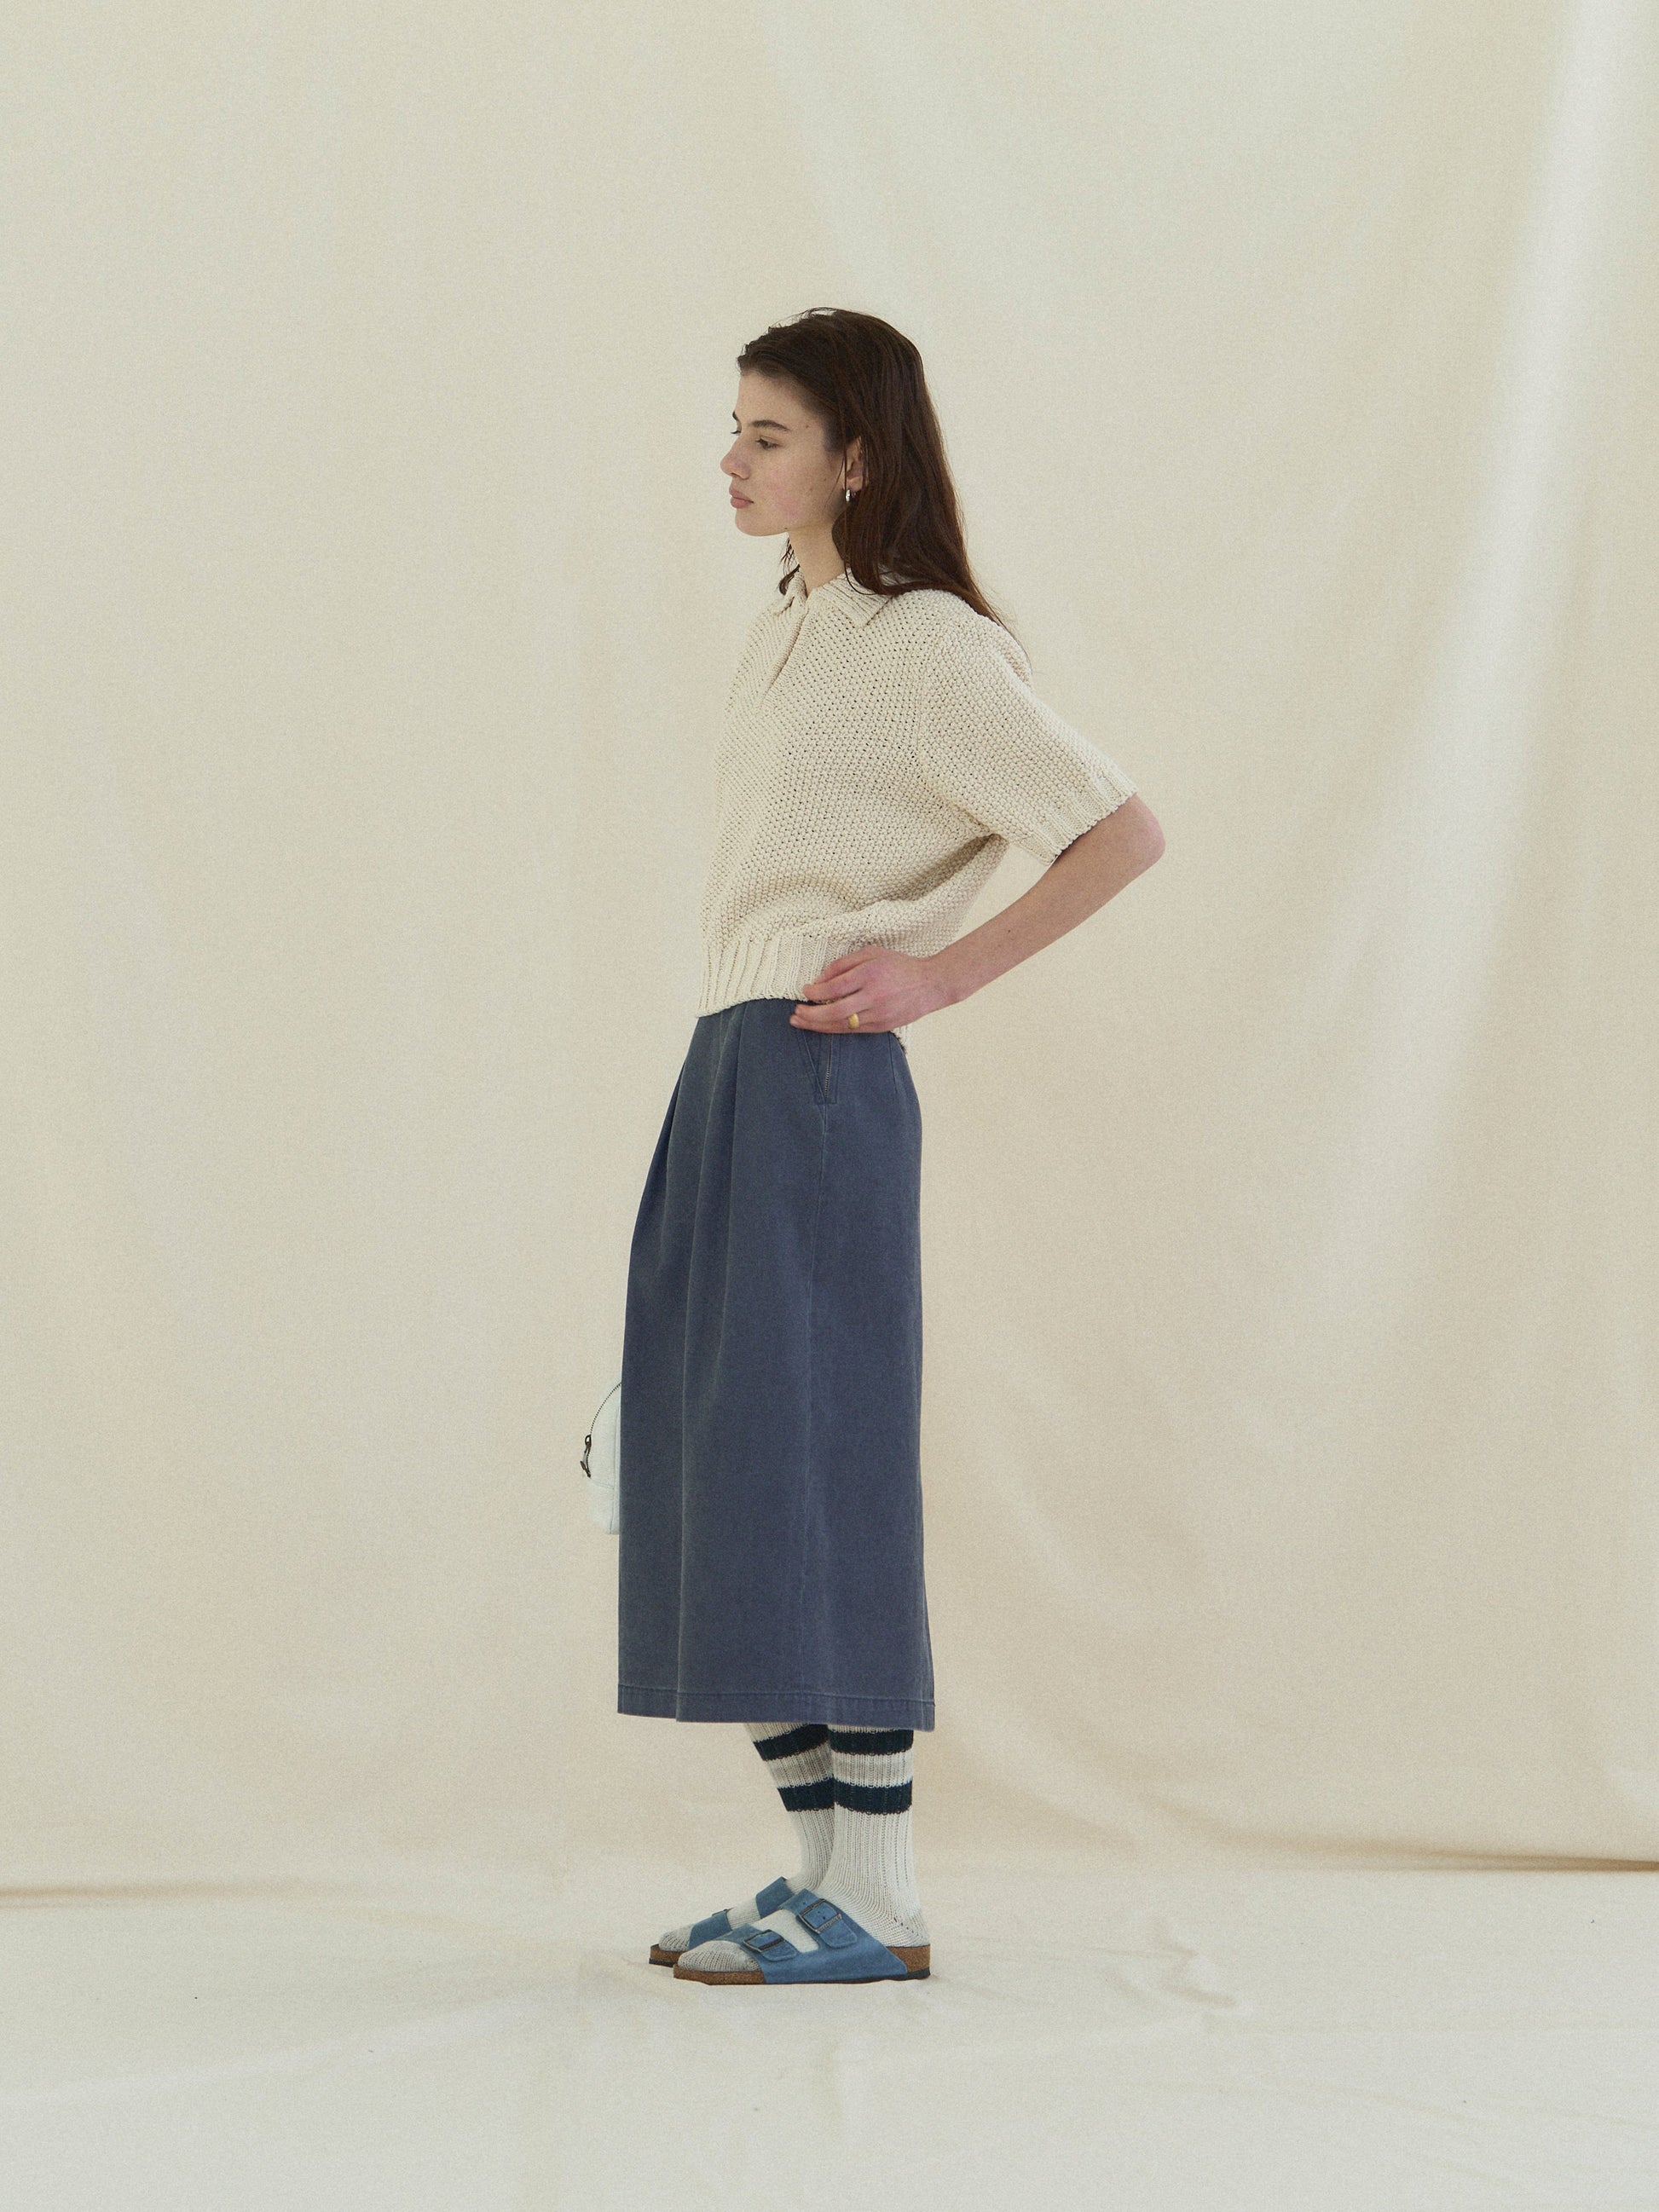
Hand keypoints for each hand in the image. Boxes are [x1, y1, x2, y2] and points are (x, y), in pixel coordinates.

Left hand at [789, 946, 953, 1033]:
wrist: (930, 985)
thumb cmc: (898, 965)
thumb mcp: (871, 954)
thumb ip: (843, 964)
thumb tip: (819, 979)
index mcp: (869, 975)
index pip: (834, 988)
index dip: (814, 992)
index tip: (804, 990)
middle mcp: (873, 997)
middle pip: (834, 1012)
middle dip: (810, 1015)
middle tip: (795, 1013)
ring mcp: (878, 1015)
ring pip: (841, 1025)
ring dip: (817, 1025)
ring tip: (800, 1022)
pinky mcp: (881, 1027)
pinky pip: (852, 1031)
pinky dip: (834, 1029)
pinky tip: (821, 1026)